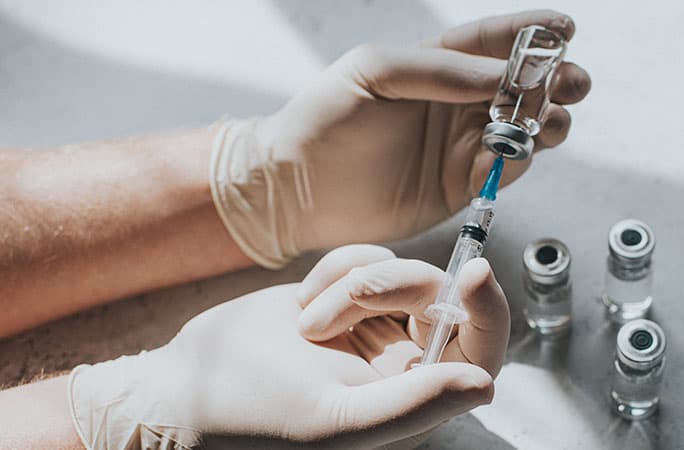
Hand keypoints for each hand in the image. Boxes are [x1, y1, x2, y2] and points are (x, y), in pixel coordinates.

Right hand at [68, 244, 508, 448]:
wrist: (184, 388)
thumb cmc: (254, 421)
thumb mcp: (337, 422)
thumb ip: (415, 403)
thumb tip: (486, 384)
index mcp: (414, 401)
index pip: (481, 352)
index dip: (489, 310)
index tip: (475, 272)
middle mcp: (402, 363)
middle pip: (440, 298)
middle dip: (391, 288)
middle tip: (332, 310)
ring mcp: (374, 326)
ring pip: (400, 271)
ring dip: (351, 284)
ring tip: (306, 323)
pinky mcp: (344, 296)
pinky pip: (366, 257)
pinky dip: (335, 269)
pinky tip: (301, 303)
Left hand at [210, 10, 590, 266]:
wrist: (298, 189)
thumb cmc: (324, 119)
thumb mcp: (374, 72)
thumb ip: (439, 70)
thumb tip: (501, 74)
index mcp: (435, 66)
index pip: (492, 42)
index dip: (532, 33)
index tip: (566, 27)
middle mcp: (456, 103)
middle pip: (522, 86)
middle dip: (555, 80)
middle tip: (571, 82)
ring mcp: (462, 145)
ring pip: (525, 127)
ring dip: (547, 119)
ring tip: (548, 118)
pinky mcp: (462, 185)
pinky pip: (507, 168)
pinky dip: (521, 157)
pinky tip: (517, 149)